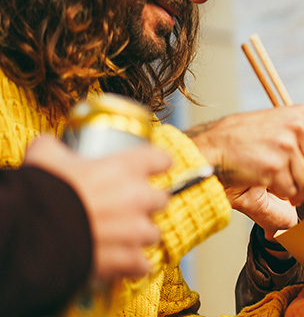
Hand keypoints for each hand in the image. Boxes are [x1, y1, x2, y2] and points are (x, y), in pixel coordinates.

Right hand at [23, 135, 170, 281]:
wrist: (34, 231)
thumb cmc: (43, 190)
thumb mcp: (46, 157)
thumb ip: (56, 148)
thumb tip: (49, 145)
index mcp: (125, 167)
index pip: (160, 159)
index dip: (156, 164)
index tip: (152, 168)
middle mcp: (138, 197)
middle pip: (161, 199)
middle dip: (147, 203)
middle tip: (126, 206)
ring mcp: (136, 230)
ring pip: (152, 233)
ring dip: (139, 235)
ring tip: (120, 236)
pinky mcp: (127, 258)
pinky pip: (142, 264)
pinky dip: (133, 265)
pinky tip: (121, 263)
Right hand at [188, 106, 303, 223]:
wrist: (207, 152)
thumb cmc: (236, 146)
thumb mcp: (272, 139)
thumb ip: (300, 156)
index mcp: (300, 116)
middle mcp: (297, 126)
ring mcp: (287, 144)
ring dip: (296, 194)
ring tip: (278, 190)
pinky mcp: (275, 164)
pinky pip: (289, 190)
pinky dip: (280, 196)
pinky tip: (265, 186)